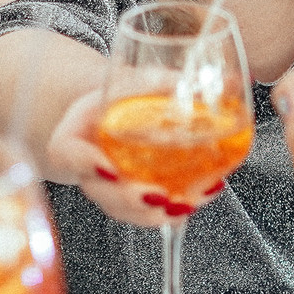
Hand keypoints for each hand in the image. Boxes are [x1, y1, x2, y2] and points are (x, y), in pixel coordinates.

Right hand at [44, 88, 225, 224]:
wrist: (117, 111)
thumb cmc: (120, 95)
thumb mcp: (134, 80)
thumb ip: (166, 81)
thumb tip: (224, 80)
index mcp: (75, 135)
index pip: (68, 154)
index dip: (85, 164)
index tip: (109, 169)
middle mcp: (87, 168)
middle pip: (99, 191)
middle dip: (130, 199)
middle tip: (160, 195)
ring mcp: (108, 188)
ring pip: (123, 210)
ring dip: (155, 213)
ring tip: (186, 203)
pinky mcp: (130, 199)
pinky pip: (147, 212)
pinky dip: (175, 209)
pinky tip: (201, 195)